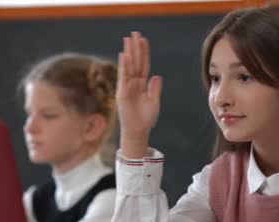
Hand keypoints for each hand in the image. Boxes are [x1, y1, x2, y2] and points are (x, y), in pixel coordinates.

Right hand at [117, 31, 162, 157]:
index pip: (144, 64)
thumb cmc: (146, 118)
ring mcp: (127, 86)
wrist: (138, 130)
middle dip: (135, 47)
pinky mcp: (122, 92)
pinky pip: (123, 77)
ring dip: (129, 53)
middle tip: (135, 33)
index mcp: (143, 84)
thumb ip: (155, 89)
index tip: (144, 40)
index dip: (144, 53)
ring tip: (128, 39)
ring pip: (129, 66)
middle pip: (136, 62)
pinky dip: (124, 66)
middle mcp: (134, 83)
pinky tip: (124, 55)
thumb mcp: (154, 102)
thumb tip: (156, 75)